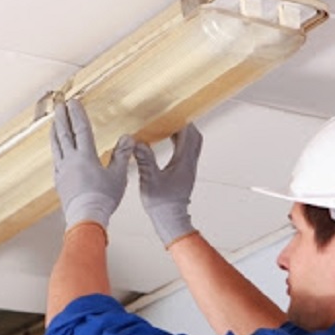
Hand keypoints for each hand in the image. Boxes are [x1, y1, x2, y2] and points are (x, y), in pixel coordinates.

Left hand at [50, 98, 132, 230]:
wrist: (85, 218)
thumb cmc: (103, 199)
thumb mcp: (118, 176)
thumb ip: (121, 155)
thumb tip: (127, 138)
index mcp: (86, 156)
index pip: (81, 129)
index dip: (78, 114)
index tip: (74, 101)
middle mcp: (71, 160)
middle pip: (64, 134)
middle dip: (62, 117)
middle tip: (60, 105)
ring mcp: (62, 171)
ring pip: (56, 146)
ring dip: (55, 131)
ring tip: (54, 122)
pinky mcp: (59, 181)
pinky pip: (55, 160)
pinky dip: (55, 149)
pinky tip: (56, 150)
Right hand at [134, 123, 202, 246]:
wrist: (171, 221)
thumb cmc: (162, 204)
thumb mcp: (149, 180)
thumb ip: (145, 160)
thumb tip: (139, 143)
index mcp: (183, 162)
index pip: (188, 135)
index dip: (182, 122)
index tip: (173, 113)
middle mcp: (190, 164)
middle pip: (195, 138)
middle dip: (185, 125)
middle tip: (172, 117)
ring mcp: (189, 170)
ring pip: (192, 145)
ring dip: (183, 135)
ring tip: (169, 127)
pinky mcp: (185, 175)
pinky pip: (187, 153)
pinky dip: (180, 145)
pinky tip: (168, 145)